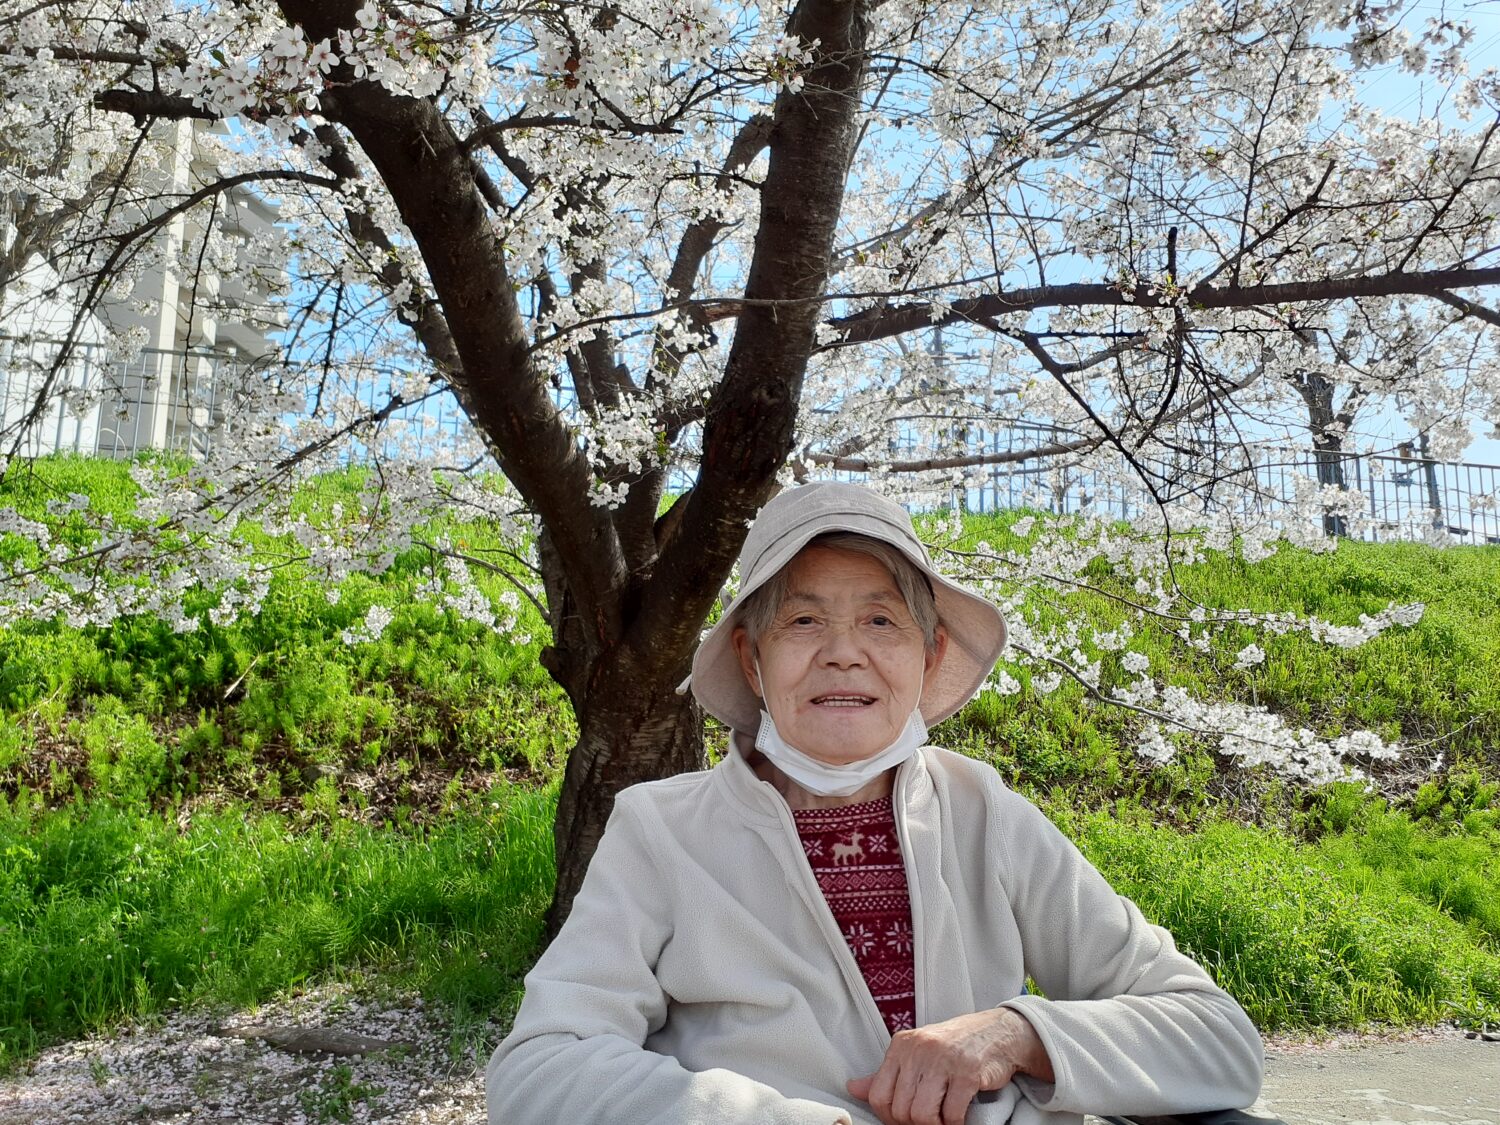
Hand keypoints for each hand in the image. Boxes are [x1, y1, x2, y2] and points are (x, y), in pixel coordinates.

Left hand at [846, 1008, 1053, 1124]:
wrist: (997, 1032)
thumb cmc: (954, 1047)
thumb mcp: (916, 1054)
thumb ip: (887, 1074)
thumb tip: (853, 1088)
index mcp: (901, 1045)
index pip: (879, 1095)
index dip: (889, 1117)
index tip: (904, 1120)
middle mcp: (919, 1049)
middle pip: (901, 1109)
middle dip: (914, 1124)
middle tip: (929, 1121)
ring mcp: (943, 1059)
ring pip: (922, 1114)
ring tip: (943, 1120)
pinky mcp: (967, 1072)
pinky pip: (952, 1114)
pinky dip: (955, 1123)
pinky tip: (959, 1116)